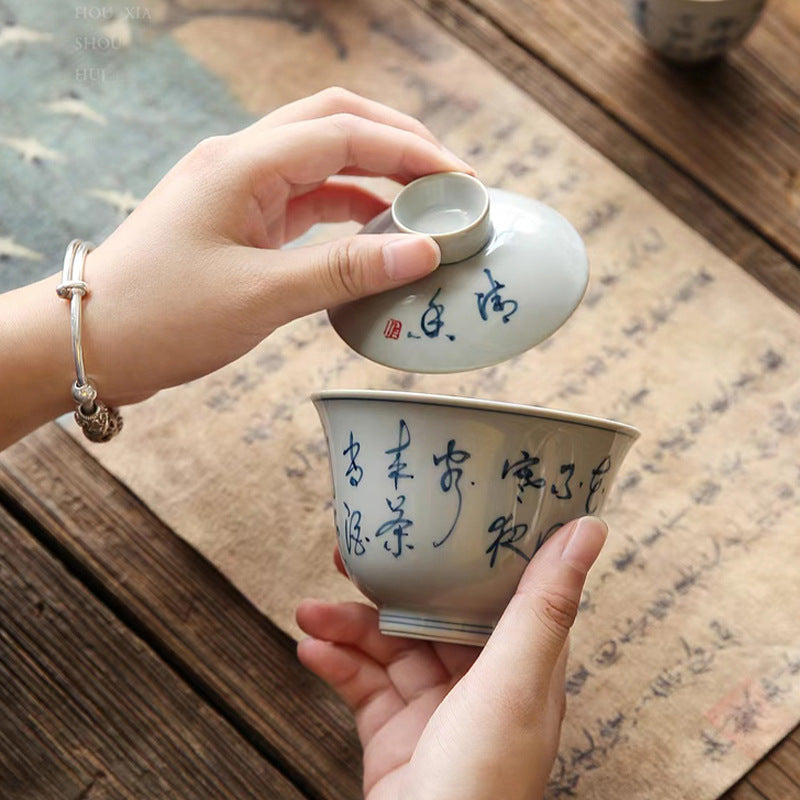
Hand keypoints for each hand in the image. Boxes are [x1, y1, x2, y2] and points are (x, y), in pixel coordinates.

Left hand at [6, 88, 471, 424]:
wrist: (94, 343)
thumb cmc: (162, 316)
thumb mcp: (261, 296)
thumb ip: (346, 270)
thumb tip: (423, 251)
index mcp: (242, 164)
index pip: (344, 133)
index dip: (410, 151)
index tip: (460, 179)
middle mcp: (241, 162)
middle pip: (333, 123)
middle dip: (395, 142)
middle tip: (446, 177)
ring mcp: (238, 189)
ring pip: (320, 160)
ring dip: (373, 175)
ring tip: (420, 205)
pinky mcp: (239, 220)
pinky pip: (304, 200)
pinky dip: (345, 209)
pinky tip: (373, 232)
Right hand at [297, 516, 607, 799]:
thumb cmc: (484, 784)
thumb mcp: (513, 682)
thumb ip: (543, 606)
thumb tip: (588, 528)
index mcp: (521, 664)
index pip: (498, 590)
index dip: (465, 553)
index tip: (432, 519)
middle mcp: (479, 683)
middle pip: (430, 613)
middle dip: (386, 586)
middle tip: (348, 555)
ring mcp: (434, 711)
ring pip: (388, 647)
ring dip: (347, 626)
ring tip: (309, 611)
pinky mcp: (395, 736)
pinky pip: (362, 686)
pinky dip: (335, 665)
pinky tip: (310, 651)